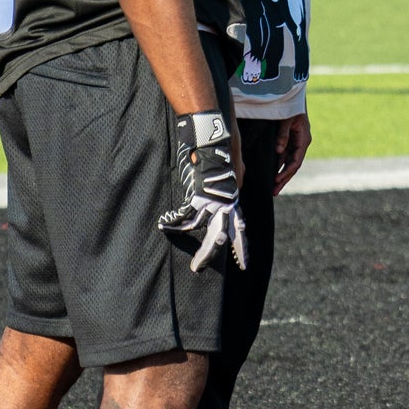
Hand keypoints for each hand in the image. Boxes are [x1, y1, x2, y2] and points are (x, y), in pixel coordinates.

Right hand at [160, 112, 248, 272]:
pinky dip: (173, 220)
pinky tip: (165, 223)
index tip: (243, 264)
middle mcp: (224, 204)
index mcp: (234, 200)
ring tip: (170, 233)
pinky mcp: (197, 196)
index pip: (240, 230)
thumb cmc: (226, 150)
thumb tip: (234, 188)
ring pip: (198, 227)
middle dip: (207, 254)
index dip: (241, 248)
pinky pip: (184, 214)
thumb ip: (235, 181)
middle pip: (219, 236)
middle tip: (197, 268)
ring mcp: (210, 201)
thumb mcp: (237, 169)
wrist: (215, 140)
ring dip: (182, 231)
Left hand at [273, 108, 311, 194]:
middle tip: (274, 192)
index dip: (286, 172)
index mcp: (304, 140)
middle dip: (284, 179)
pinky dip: (279, 166)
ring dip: (281, 175)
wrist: (292, 96)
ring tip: (273, 188)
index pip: (296, 161)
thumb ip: (283, 135)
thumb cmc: (291, 106)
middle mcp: (301, 144)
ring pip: (288, 163)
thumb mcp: (287, 119)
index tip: (276, 180)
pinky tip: (272, 174)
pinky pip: (284, 157)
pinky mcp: (289, 142)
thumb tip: (279, 151)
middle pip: (293, 166)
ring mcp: (295, 143)